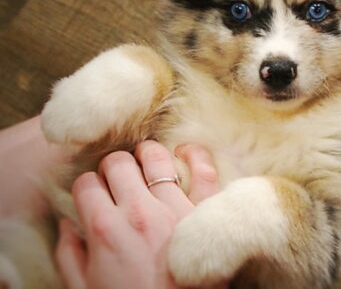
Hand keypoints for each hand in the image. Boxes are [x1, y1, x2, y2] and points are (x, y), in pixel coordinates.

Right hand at [55, 141, 226, 288]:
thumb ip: (70, 255)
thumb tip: (67, 223)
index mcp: (105, 230)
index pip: (85, 184)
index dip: (86, 186)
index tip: (93, 193)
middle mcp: (138, 212)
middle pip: (117, 163)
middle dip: (112, 166)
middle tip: (117, 178)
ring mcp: (174, 208)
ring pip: (155, 157)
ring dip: (146, 154)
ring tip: (145, 159)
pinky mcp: (204, 211)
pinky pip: (204, 170)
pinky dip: (195, 155)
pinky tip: (185, 153)